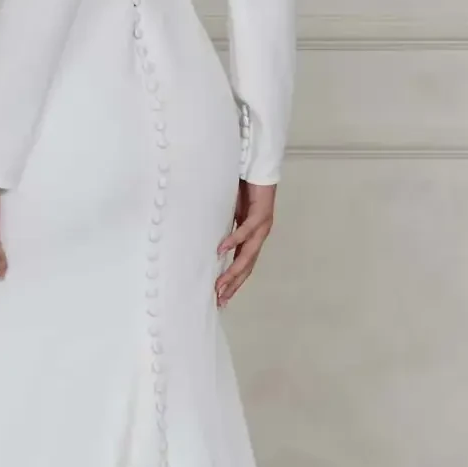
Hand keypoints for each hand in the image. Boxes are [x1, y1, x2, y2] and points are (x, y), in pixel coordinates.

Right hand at [216, 181, 274, 304]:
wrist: (258, 167)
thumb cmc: (243, 189)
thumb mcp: (230, 214)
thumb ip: (223, 229)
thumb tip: (206, 242)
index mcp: (251, 238)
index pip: (242, 265)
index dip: (233, 282)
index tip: (221, 298)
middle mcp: (259, 235)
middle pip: (247, 266)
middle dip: (233, 284)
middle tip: (220, 299)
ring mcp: (262, 226)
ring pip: (248, 254)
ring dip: (234, 270)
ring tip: (221, 283)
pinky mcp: (262, 213)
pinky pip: (247, 230)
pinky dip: (234, 240)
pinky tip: (222, 250)